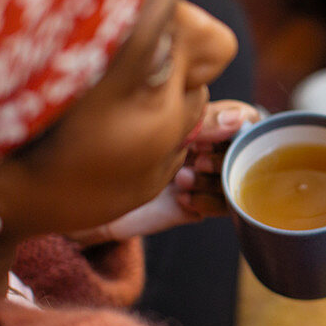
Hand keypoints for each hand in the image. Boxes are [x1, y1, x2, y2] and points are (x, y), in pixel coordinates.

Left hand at [69, 100, 259, 244]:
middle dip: (222, 157)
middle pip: (245, 150)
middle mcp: (206, 148)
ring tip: (181, 181)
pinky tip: (181, 198)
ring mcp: (203, 179)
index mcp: (200, 121)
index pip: (245, 118)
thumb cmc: (116, 148)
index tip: (220, 134)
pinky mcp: (195, 207)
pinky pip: (222, 207)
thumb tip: (240, 118)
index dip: (239, 127)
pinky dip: (206, 202)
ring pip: (237, 180)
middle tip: (195, 161)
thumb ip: (203, 120)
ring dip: (212, 181)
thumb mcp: (163, 127)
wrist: (79, 192)